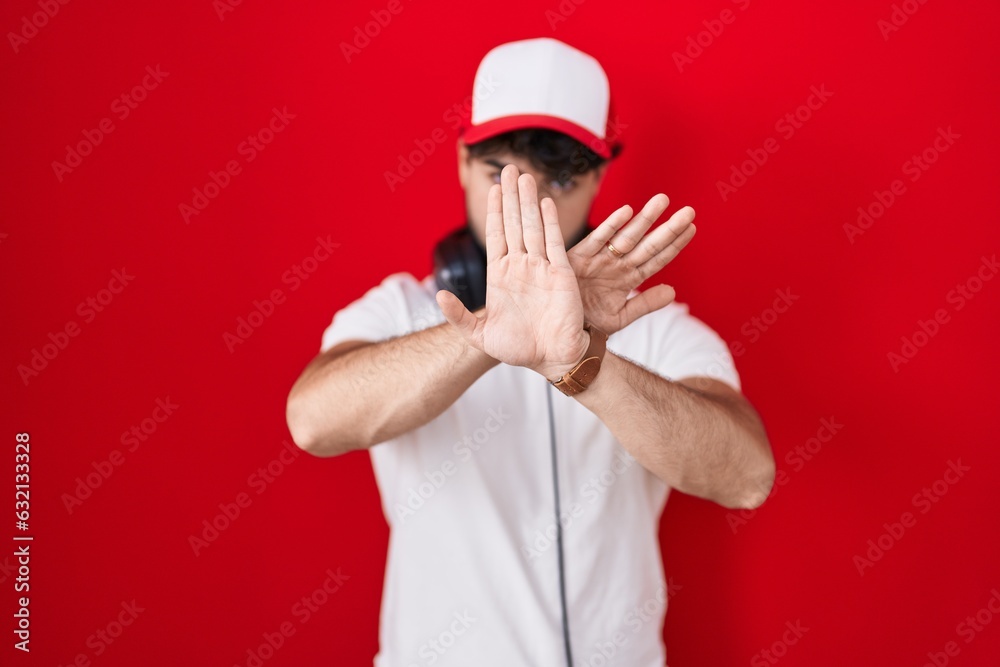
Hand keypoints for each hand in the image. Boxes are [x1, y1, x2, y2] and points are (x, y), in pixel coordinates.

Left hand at [436, 165, 588, 380]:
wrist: (551, 360)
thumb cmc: (518, 349)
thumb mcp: (479, 334)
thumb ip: (459, 316)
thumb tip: (439, 294)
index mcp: (501, 276)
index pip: (496, 235)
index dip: (494, 212)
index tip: (492, 189)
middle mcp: (521, 267)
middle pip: (514, 223)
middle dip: (510, 196)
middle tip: (509, 169)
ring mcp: (542, 268)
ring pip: (532, 227)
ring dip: (527, 201)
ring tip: (524, 176)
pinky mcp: (561, 274)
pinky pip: (554, 243)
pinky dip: (549, 222)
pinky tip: (544, 203)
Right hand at [568, 194, 696, 333]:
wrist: (558, 329)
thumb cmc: (588, 324)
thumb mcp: (620, 317)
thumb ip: (644, 304)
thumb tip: (673, 292)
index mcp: (628, 279)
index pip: (657, 260)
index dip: (674, 245)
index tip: (692, 228)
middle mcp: (617, 265)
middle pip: (648, 244)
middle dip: (668, 228)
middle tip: (690, 211)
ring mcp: (600, 260)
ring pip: (627, 236)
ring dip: (645, 219)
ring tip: (663, 201)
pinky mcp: (579, 257)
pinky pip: (597, 239)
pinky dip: (611, 226)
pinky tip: (627, 212)